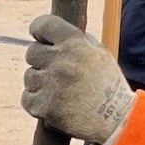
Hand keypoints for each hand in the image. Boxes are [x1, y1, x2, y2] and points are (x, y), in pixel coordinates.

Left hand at [21, 14, 134, 144]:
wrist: (116, 120)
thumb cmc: (108, 85)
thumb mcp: (100, 54)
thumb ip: (79, 40)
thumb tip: (56, 32)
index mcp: (75, 44)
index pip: (44, 24)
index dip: (38, 29)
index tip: (39, 36)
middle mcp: (61, 61)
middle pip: (32, 52)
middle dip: (40, 60)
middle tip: (55, 71)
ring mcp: (52, 84)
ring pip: (29, 76)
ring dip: (39, 82)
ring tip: (58, 90)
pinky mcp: (45, 107)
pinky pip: (27, 98)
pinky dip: (35, 101)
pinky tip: (51, 103)